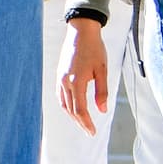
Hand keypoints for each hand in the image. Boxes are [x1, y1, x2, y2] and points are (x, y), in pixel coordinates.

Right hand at [59, 15, 110, 129]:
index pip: (80, 110)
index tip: (93, 132)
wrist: (81, 31)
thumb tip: (103, 110)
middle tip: (90, 131)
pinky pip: (60, 95)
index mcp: (76, 82)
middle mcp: (65, 82)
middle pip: (71, 110)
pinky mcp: (59, 74)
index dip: (86, 123)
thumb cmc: (95, 49)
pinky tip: (73, 107)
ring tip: (83, 122)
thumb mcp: (103, 70)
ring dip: (73, 115)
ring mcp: (60, 78)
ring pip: (64, 104)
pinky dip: (66, 105)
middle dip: (80, 122)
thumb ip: (102, 91)